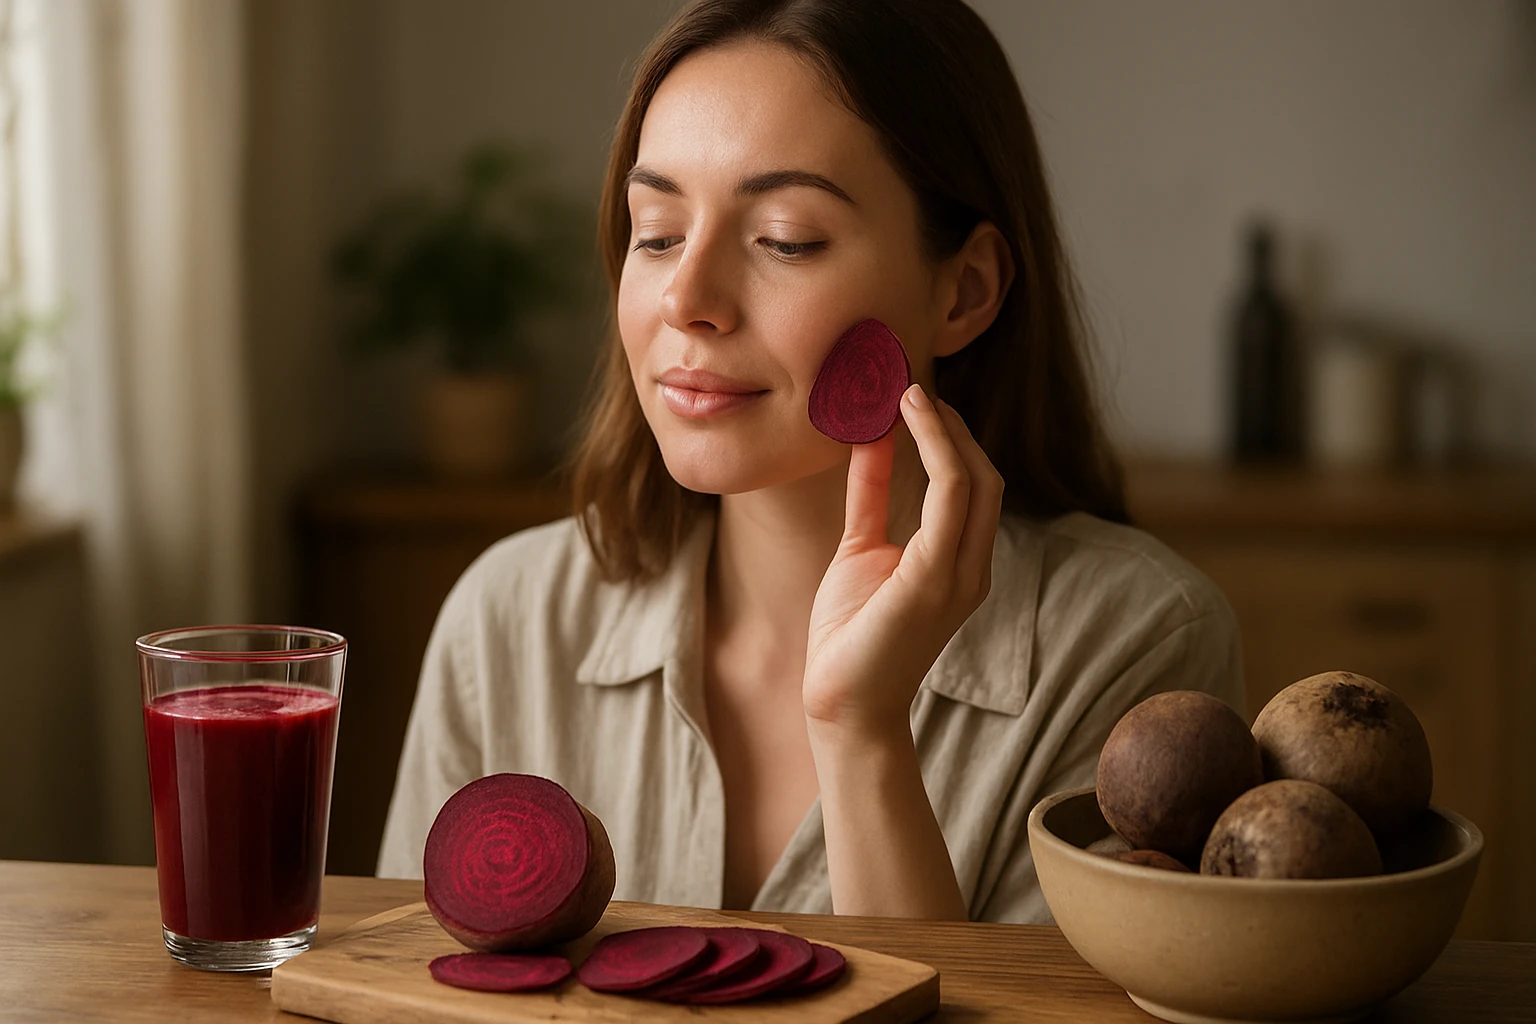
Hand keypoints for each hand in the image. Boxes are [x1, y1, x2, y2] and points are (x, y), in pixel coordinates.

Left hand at [802, 383, 1004, 737]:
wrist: (841, 706)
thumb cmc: (850, 635)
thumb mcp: (860, 548)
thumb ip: (871, 497)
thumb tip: (870, 439)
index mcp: (959, 564)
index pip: (972, 487)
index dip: (947, 438)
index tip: (910, 399)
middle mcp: (970, 569)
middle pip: (984, 477)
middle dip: (950, 428)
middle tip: (908, 388)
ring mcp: (960, 576)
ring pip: (975, 480)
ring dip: (944, 429)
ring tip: (907, 393)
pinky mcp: (934, 579)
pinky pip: (951, 497)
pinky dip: (934, 450)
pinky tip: (903, 421)